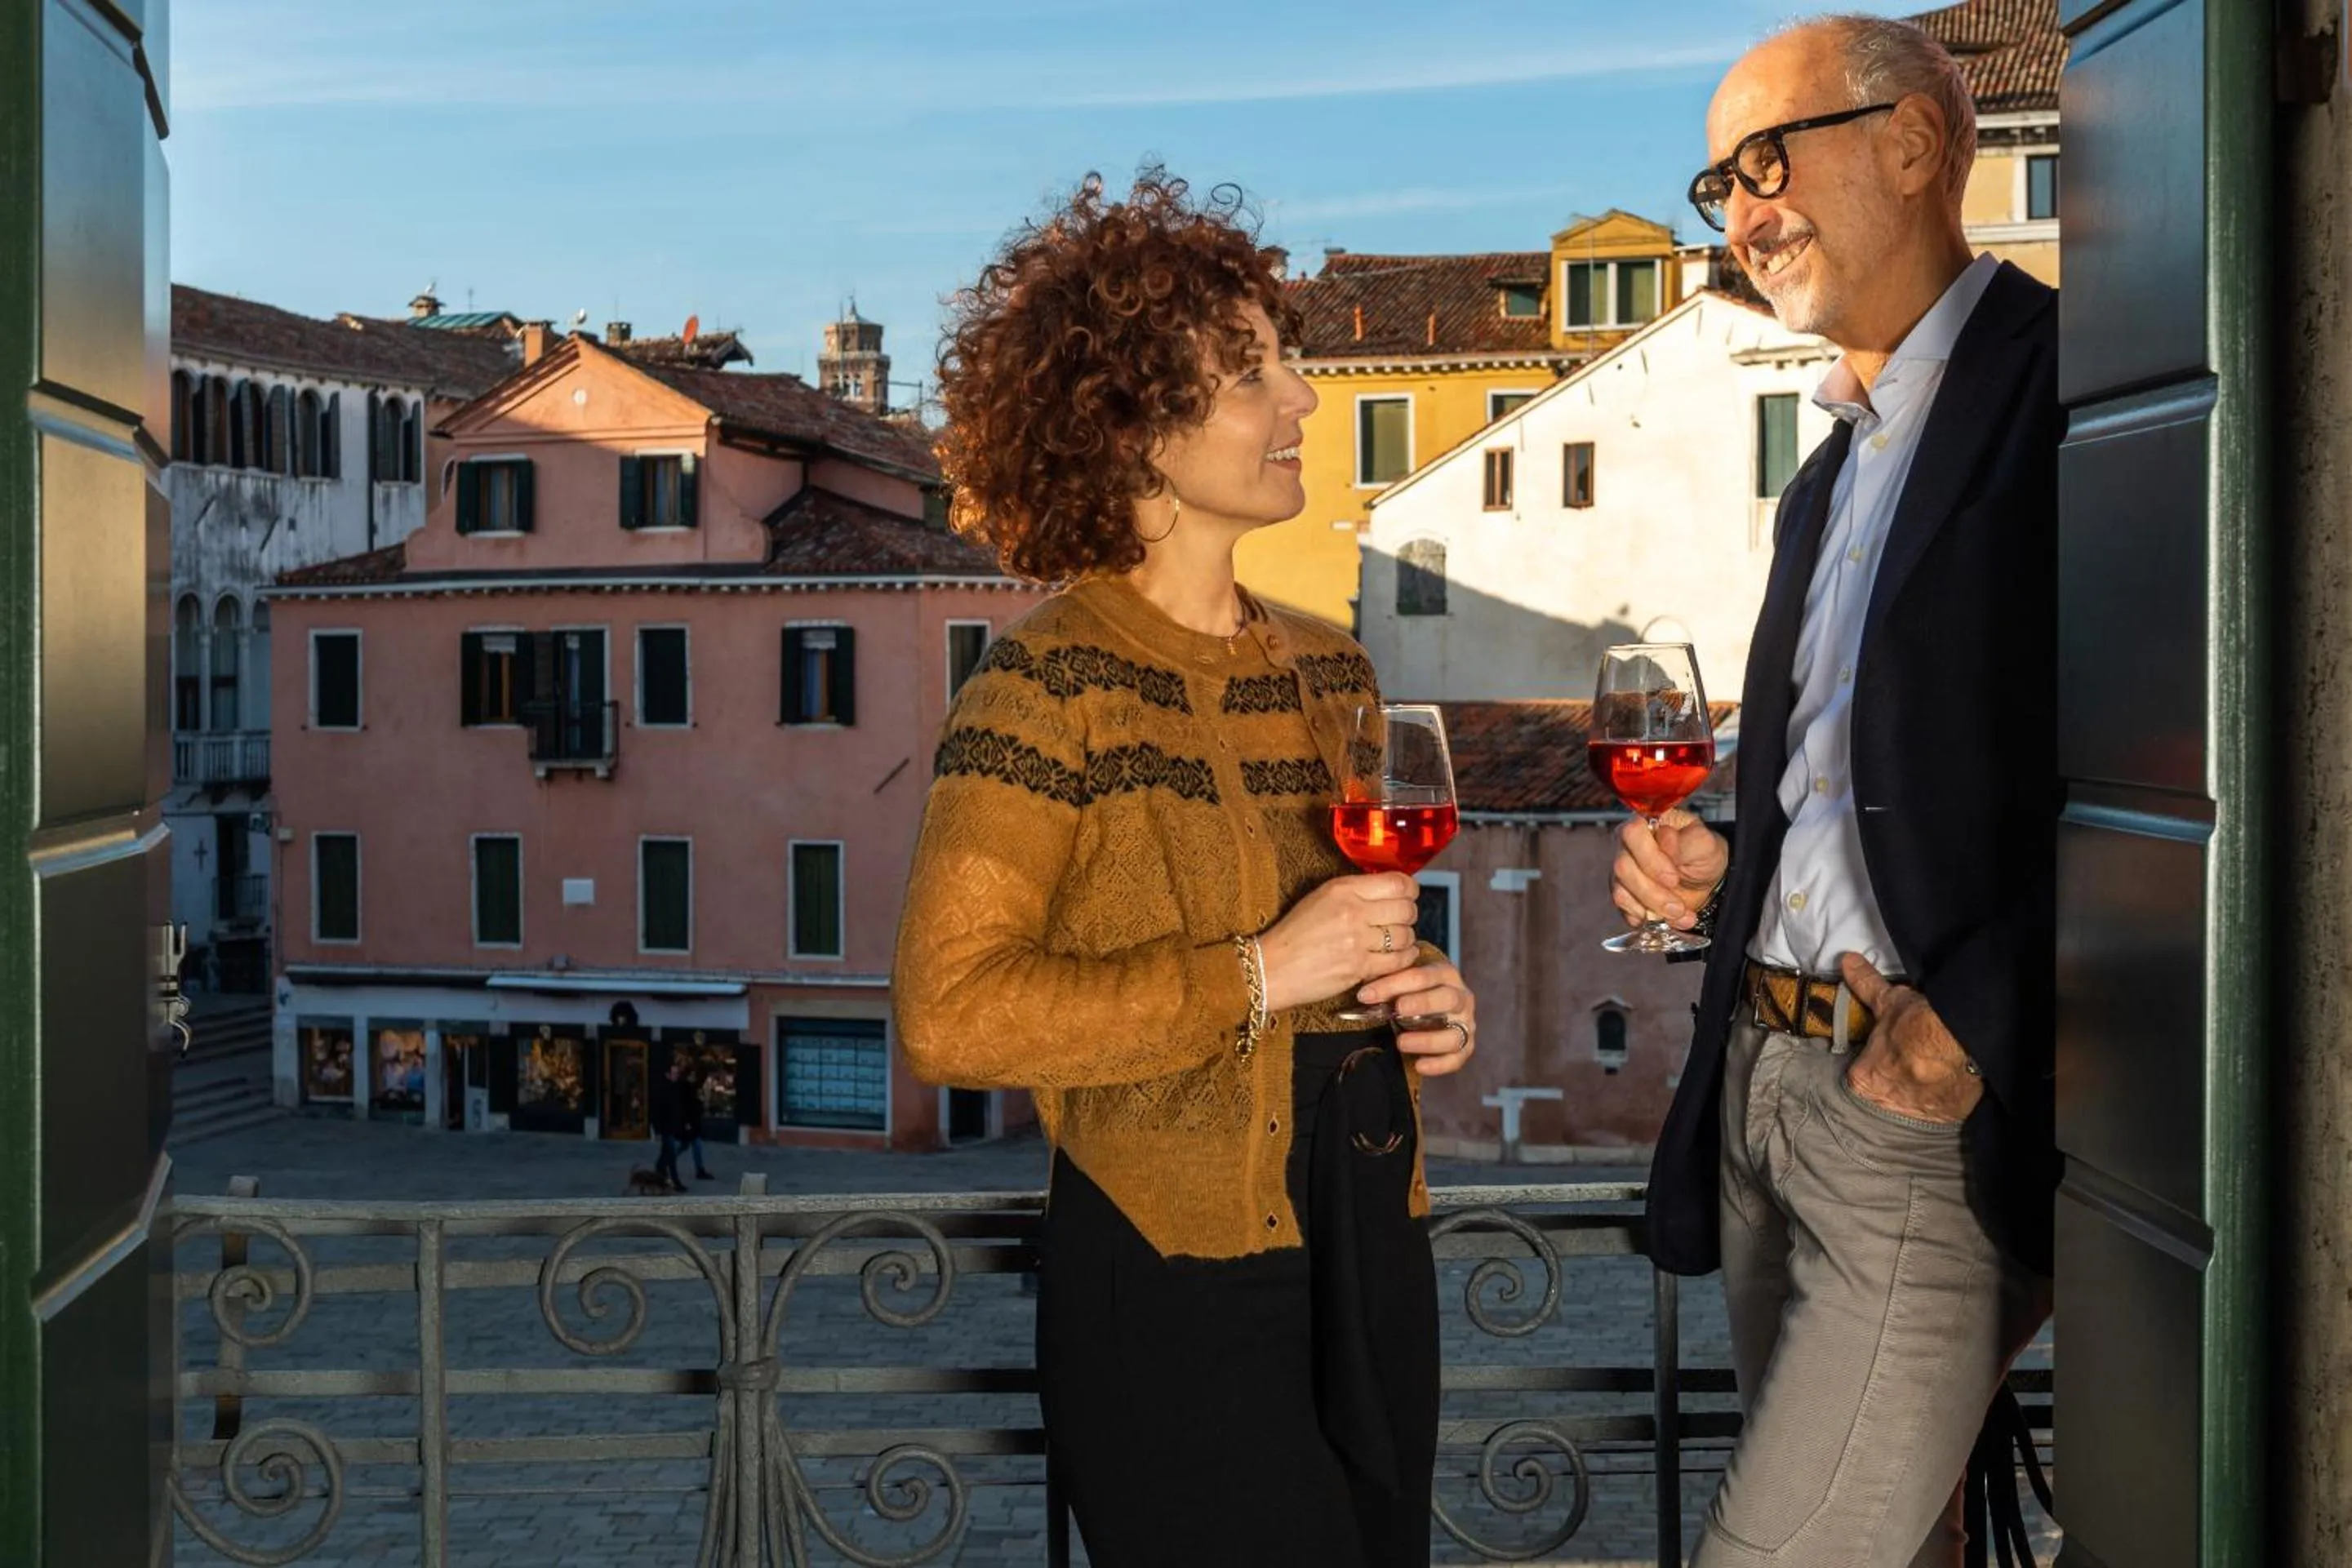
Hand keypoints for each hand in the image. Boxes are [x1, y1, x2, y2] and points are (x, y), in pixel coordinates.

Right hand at [1257, 873, 1421, 1014]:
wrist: (1272, 967)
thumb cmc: (1294, 933)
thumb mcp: (1320, 897)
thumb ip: (1355, 891)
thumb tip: (1390, 891)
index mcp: (1343, 889)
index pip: (1397, 883)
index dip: (1410, 890)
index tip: (1408, 896)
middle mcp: (1353, 911)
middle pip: (1406, 909)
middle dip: (1408, 915)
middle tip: (1401, 920)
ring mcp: (1357, 941)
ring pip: (1405, 936)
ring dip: (1405, 939)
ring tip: (1395, 940)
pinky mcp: (1358, 967)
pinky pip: (1397, 962)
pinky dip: (1403, 959)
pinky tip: (1398, 956)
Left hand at [1356, 958, 1477, 1076]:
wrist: (1430, 1008)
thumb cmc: (1410, 991)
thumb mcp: (1399, 982)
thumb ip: (1387, 981)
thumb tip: (1366, 986)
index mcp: (1445, 974)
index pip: (1422, 975)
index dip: (1393, 984)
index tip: (1366, 995)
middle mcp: (1462, 997)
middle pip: (1447, 999)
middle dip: (1422, 1004)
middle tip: (1397, 1010)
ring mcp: (1466, 1023)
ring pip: (1455, 1034)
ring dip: (1428, 1040)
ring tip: (1401, 1042)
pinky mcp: (1466, 1047)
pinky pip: (1456, 1059)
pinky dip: (1438, 1064)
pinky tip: (1418, 1065)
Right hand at [1610, 810, 1727, 930]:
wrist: (1706, 881)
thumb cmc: (1703, 854)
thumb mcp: (1705, 843)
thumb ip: (1686, 839)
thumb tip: (1664, 840)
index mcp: (1646, 823)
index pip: (1633, 833)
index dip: (1650, 858)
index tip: (1674, 878)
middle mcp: (1628, 844)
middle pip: (1623, 867)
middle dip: (1653, 892)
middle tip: (1678, 905)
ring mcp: (1623, 869)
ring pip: (1621, 891)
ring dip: (1653, 907)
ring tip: (1680, 914)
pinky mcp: (1624, 892)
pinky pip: (1623, 906)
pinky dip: (1644, 917)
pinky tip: (1664, 919)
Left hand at [1837, 954, 1984, 1123]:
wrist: (1959, 1043)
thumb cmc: (1916, 1023)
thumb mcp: (1888, 1000)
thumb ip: (1865, 985)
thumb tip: (1847, 960)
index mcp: (1863, 1080)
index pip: (1861, 1075)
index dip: (1875, 1062)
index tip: (1890, 1053)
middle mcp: (1885, 1103)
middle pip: (1886, 1092)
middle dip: (1897, 1080)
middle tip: (1913, 1061)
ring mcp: (1917, 1114)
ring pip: (1913, 1103)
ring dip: (1920, 1091)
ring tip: (1933, 1071)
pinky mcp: (1947, 1116)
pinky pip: (1941, 1109)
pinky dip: (1944, 1098)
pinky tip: (1950, 1083)